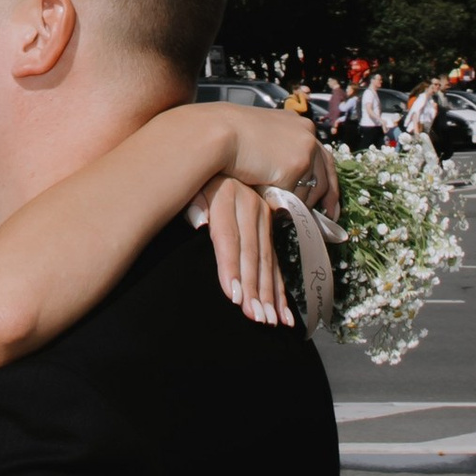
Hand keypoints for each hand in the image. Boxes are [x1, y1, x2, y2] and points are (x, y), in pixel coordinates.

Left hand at [193, 176, 292, 322]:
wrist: (222, 154)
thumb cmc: (197, 179)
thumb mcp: (191, 185)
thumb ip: (193, 203)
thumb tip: (200, 222)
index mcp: (228, 197)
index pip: (228, 238)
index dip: (230, 267)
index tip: (233, 296)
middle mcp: (251, 207)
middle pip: (252, 254)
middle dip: (254, 288)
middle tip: (256, 317)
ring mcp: (264, 218)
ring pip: (268, 261)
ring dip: (270, 294)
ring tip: (270, 321)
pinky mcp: (270, 229)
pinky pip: (276, 261)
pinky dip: (280, 289)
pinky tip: (285, 313)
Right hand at [220, 107, 331, 202]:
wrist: (219, 132)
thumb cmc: (229, 135)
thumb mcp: (262, 137)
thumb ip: (278, 152)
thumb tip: (286, 177)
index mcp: (299, 125)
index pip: (323, 155)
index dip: (328, 179)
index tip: (330, 199)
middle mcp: (307, 135)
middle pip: (325, 173)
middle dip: (327, 198)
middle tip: (329, 217)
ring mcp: (304, 150)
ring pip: (310, 189)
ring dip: (299, 203)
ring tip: (285, 211)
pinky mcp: (295, 167)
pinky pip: (294, 196)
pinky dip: (286, 205)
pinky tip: (274, 206)